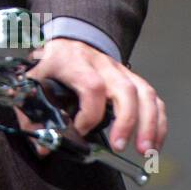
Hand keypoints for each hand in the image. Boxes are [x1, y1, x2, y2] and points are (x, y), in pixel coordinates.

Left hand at [11, 38, 166, 158]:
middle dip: (126, 121)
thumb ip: (32, 112)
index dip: (88, 114)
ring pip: (144, 93)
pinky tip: (154, 143)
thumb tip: (43, 147)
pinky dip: (158, 122)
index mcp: (72, 61)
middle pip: (124, 88)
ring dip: (149, 124)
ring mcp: (119, 70)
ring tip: (145, 151)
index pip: (91, 86)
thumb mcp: (31, 79)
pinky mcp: (131, 78)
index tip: (79, 132)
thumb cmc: (49, 62)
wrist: (65, 38)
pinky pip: (153, 98)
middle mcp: (100, 63)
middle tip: (119, 146)